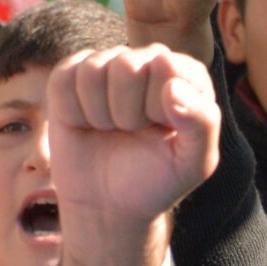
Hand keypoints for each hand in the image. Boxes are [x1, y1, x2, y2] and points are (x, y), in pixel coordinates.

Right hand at [48, 45, 221, 265]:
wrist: (109, 204)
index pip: (170, 67)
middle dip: (128, 114)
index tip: (162, 132)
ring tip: (111, 130)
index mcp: (186, 75)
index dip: (160, 109)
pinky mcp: (71, 75)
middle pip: (127, 66)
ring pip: (93, 72)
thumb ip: (202, 123)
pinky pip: (64, 81)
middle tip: (133, 133)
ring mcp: (108, 64)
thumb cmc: (156, 179)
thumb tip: (173, 86)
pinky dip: (73, 113)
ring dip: (100, 115)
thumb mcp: (193, 163)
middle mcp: (148, 61)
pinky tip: (86, 125)